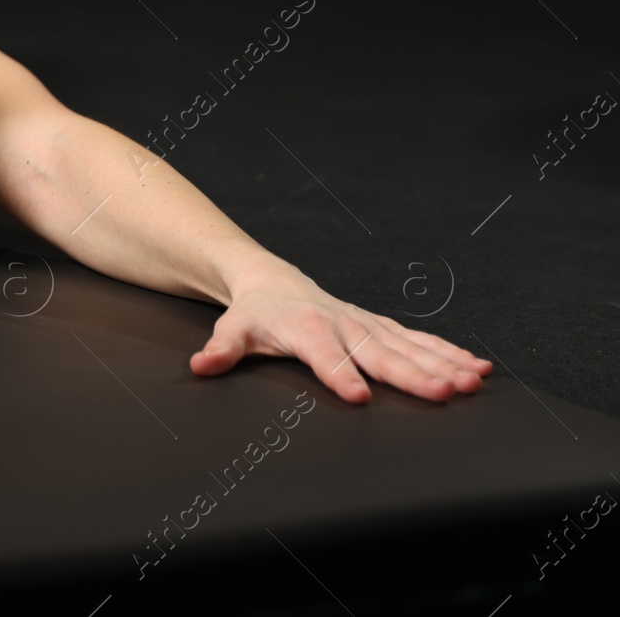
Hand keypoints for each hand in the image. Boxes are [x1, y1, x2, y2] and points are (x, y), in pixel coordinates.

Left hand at [189, 265, 491, 401]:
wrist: (273, 281)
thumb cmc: (254, 313)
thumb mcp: (233, 330)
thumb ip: (221, 351)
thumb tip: (201, 366)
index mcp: (308, 329)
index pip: (325, 357)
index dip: (340, 375)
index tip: (359, 397)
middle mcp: (344, 325)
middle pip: (380, 353)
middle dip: (413, 374)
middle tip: (444, 393)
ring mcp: (367, 325)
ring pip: (410, 346)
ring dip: (444, 364)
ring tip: (473, 381)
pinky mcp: (382, 327)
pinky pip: (421, 340)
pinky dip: (450, 352)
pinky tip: (479, 367)